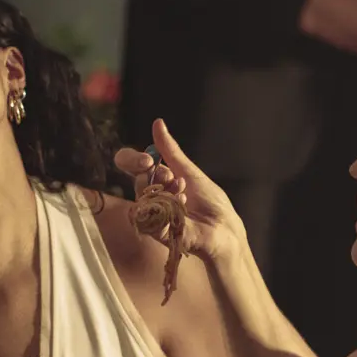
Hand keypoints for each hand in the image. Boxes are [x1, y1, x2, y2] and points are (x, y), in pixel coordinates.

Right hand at [115, 120, 245, 263]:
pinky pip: (149, 220)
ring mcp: (154, 216)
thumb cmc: (210, 203)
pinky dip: (166, 208)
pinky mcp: (160, 233)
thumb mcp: (190, 172)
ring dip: (166, 192)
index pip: (132, 165)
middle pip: (137, 182)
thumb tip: (158, 123)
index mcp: (158, 181)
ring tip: (184, 194)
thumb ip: (171, 151)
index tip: (149, 159)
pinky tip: (182, 206)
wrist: (225, 229)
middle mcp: (153, 198)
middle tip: (172, 177)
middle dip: (155, 175)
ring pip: (142, 199)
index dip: (132, 160)